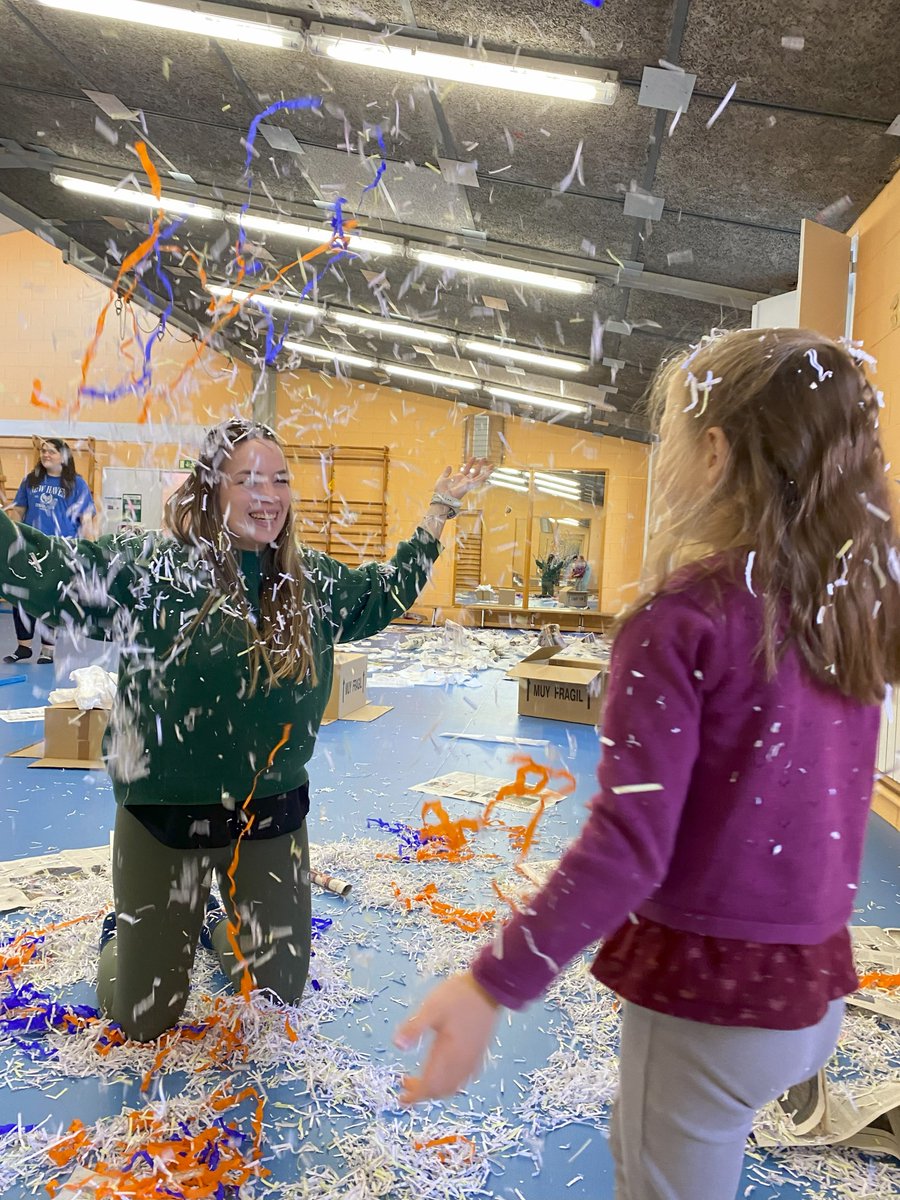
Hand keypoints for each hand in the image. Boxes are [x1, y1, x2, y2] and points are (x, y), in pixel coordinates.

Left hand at [393, 971, 499, 1104]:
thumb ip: (415, 1028)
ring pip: (454, 1086)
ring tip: (422, 1079)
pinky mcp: (479, 1052)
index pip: (431, 1085)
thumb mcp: (432, 1008)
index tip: (402, 1097)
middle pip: (442, 1089)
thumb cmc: (458, 996)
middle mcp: (463, 1062)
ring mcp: (473, 1058)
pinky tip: (445, 1072)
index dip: (416, 1095)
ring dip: (437, 1089)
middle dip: (424, 1093)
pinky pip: (465, 1077)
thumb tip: (397, 1046)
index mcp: (449, 1055)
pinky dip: (451, 1082)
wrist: (489, 988)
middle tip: (407, 1083)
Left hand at [433, 458, 493, 502]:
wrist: (441, 497)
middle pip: (474, 472)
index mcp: (458, 478)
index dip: (470, 463)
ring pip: (479, 476)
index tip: (473, 457)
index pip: (466, 469)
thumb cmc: (440, 491)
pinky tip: (490, 472)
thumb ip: (446, 472)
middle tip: (483, 458)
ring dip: (485, 470)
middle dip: (479, 465)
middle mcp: (464, 481)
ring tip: (491, 465)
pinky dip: (485, 476)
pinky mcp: (469, 486)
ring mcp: (468, 483)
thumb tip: (449, 466)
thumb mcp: (442, 478)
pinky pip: (479, 480)